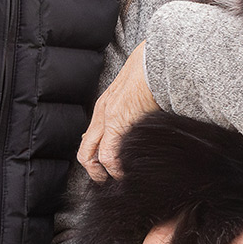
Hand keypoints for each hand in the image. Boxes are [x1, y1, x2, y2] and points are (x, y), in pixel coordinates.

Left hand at [78, 44, 156, 179]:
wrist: (157, 61)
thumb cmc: (153, 72)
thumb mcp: (133, 90)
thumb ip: (129, 106)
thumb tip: (135, 117)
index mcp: (106, 106)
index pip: (90, 139)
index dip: (95, 158)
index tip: (105, 169)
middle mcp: (102, 114)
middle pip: (84, 152)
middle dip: (94, 172)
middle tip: (106, 182)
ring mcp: (108, 119)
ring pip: (94, 156)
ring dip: (105, 173)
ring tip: (118, 181)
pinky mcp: (119, 123)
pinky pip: (110, 155)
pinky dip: (116, 169)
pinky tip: (127, 173)